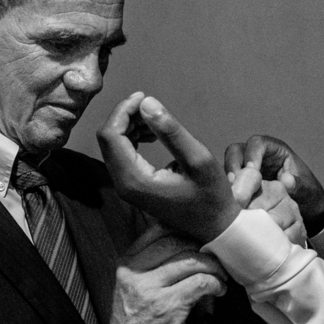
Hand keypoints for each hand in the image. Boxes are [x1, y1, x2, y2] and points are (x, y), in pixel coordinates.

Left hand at [98, 93, 259, 241]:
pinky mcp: (134, 186)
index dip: (123, 111)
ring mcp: (127, 187)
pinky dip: (132, 139)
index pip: (111, 136)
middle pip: (108, 140)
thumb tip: (146, 103)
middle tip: (150, 105)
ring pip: (114, 146)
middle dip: (125, 117)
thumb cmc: (212, 196)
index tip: (144, 96)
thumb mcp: (199, 160)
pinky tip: (152, 134)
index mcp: (135, 180)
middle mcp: (124, 185)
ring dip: (129, 126)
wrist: (215, 227)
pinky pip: (122, 155)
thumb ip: (171, 132)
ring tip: (154, 119)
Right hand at [109, 225, 228, 323]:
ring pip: (191, 260)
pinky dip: (215, 284)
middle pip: (177, 241)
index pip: (158, 230)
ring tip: (220, 276)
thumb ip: (152, 264)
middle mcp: (135, 273)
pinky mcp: (168, 307)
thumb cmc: (137, 321)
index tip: (201, 238)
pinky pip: (200, 283)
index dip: (185, 229)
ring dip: (213, 266)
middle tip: (216, 259)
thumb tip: (188, 241)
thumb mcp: (133, 286)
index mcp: (127, 263)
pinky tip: (219, 290)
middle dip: (203, 247)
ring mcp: (151, 290)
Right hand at [225, 135, 323, 236]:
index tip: (253, 171)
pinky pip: (229, 182)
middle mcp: (258, 156)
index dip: (252, 154)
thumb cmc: (307, 194)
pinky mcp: (242, 183)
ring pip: (229, 165)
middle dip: (233, 165)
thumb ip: (298, 185)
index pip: (258, 143)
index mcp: (276, 150)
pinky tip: (233, 202)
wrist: (305, 208)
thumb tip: (286, 180)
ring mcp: (247, 169)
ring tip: (232, 195)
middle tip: (234, 184)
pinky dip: (229, 190)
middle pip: (237, 151)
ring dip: (228, 179)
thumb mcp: (307, 190)